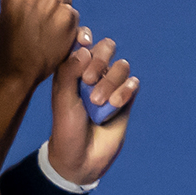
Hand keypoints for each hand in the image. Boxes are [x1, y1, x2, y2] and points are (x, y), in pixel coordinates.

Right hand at [0, 0, 79, 84]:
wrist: (19, 65)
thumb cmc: (11, 38)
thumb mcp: (7, 9)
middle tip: (38, 12)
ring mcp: (54, 2)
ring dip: (58, 10)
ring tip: (45, 29)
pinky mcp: (69, 17)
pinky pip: (72, 14)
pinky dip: (66, 24)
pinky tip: (54, 36)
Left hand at [48, 28, 138, 183]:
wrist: (80, 157)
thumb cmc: (66, 127)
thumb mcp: (62, 99)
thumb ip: (69, 72)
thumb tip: (84, 49)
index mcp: (72, 69)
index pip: (82, 41)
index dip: (84, 37)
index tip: (84, 44)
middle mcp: (92, 73)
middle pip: (106, 47)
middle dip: (100, 59)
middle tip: (88, 80)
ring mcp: (110, 85)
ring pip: (121, 66)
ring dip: (111, 82)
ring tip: (98, 102)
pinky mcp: (125, 100)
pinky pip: (133, 84)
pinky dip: (126, 90)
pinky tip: (115, 104)